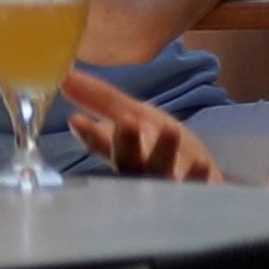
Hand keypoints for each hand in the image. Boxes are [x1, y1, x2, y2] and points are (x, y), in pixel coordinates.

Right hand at [57, 75, 213, 183]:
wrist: (203, 177)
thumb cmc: (161, 147)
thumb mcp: (135, 116)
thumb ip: (102, 100)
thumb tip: (65, 75)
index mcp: (122, 152)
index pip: (100, 145)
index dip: (89, 135)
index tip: (76, 120)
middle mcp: (140, 172)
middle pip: (127, 162)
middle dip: (125, 144)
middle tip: (126, 123)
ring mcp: (167, 185)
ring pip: (159, 174)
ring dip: (162, 153)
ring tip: (169, 130)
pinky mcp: (195, 193)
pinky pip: (195, 188)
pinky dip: (196, 177)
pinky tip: (200, 164)